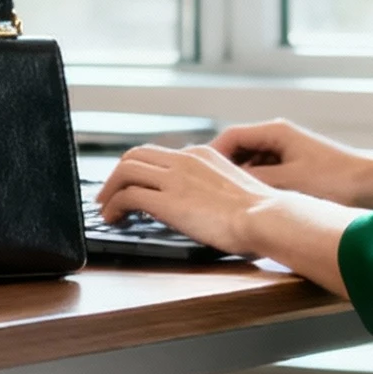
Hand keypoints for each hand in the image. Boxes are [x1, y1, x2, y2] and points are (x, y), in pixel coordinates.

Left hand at [97, 142, 275, 252]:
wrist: (267, 217)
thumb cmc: (261, 214)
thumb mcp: (235, 189)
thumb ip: (214, 189)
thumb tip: (207, 206)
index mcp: (202, 155)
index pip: (159, 154)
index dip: (140, 170)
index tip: (134, 186)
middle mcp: (185, 160)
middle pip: (135, 155)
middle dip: (117, 175)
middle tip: (110, 195)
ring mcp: (174, 178)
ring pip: (125, 170)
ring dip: (110, 189)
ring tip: (105, 209)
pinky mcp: (167, 200)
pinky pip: (127, 195)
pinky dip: (114, 206)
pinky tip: (113, 219)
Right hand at [211, 120, 370, 204]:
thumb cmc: (335, 180)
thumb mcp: (287, 182)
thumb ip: (254, 180)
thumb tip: (222, 185)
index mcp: (275, 132)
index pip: (230, 137)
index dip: (210, 156)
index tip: (196, 176)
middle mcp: (281, 137)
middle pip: (239, 150)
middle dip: (223, 170)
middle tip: (206, 193)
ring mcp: (291, 152)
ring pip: (253, 165)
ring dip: (241, 181)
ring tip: (228, 202)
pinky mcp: (299, 168)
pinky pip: (269, 175)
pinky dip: (258, 187)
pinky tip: (255, 206)